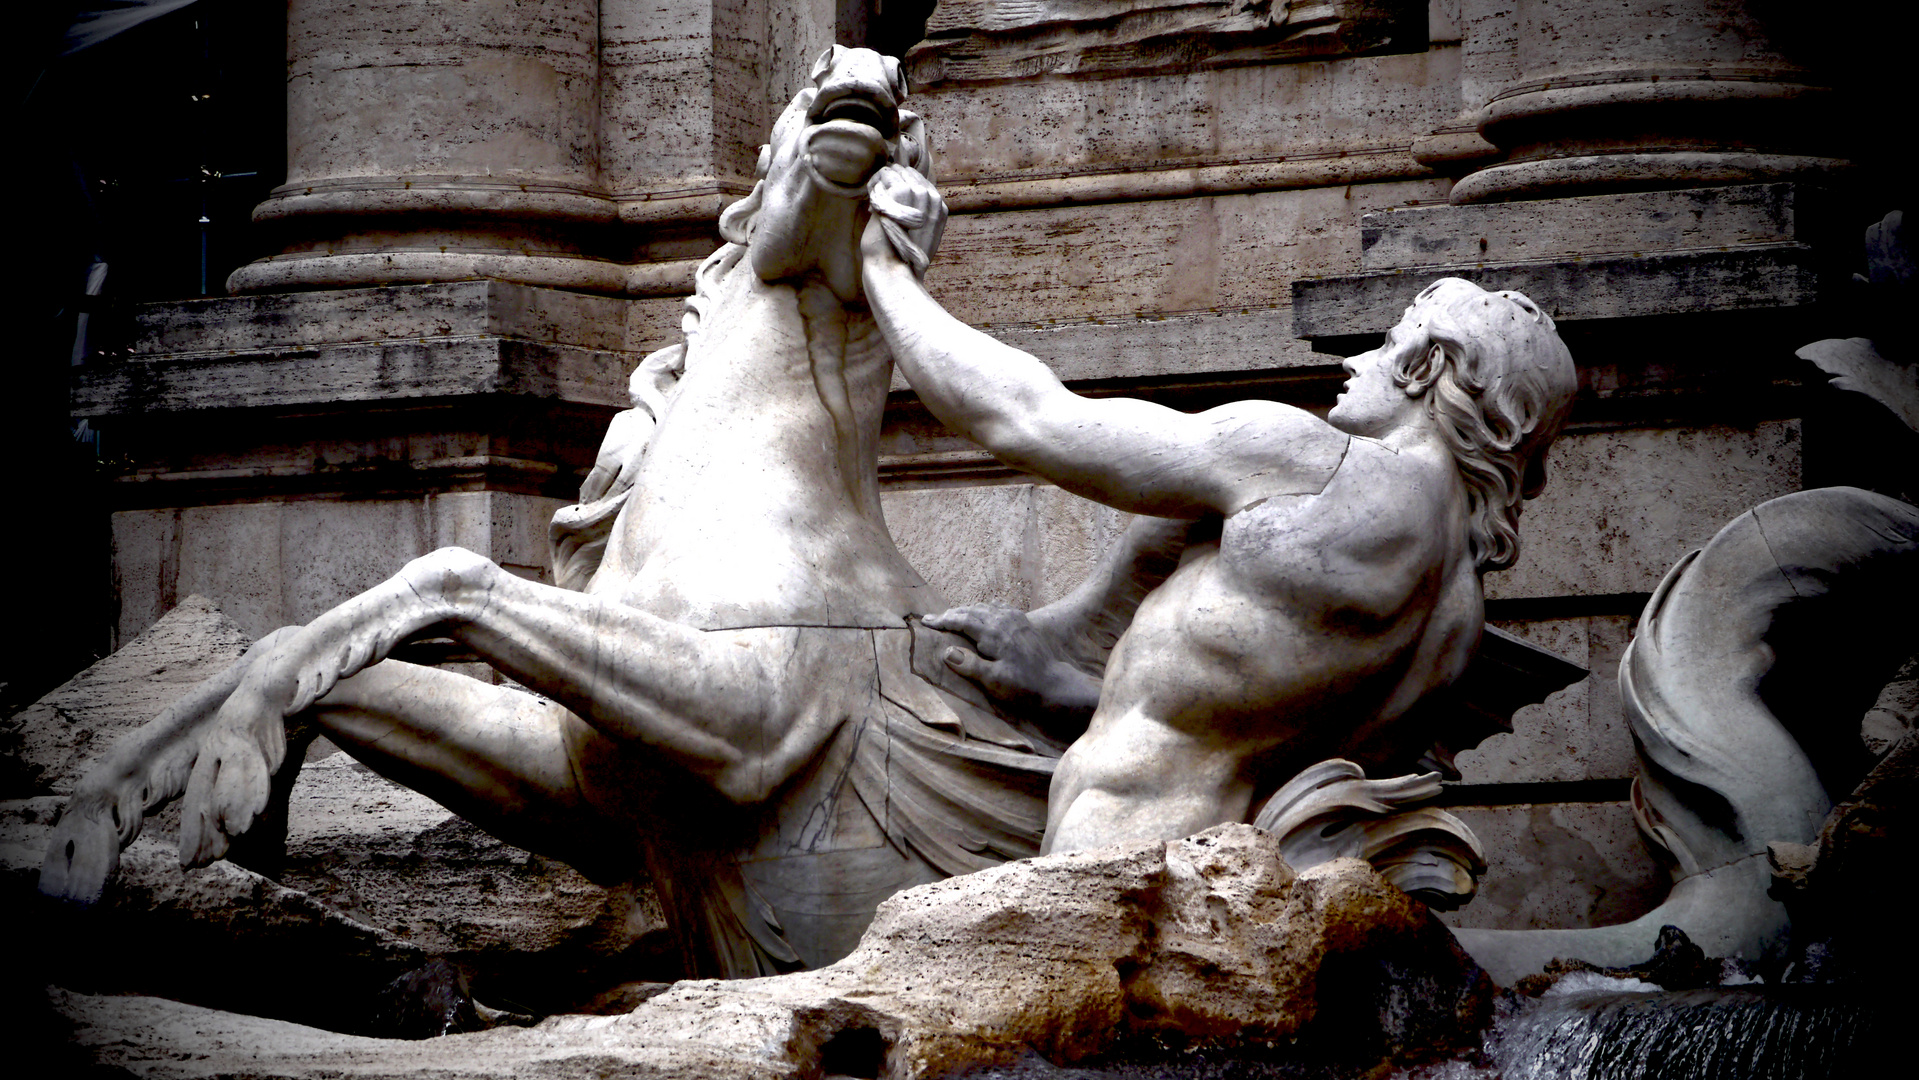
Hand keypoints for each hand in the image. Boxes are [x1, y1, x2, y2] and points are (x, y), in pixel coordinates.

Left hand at [864, 163, 946, 276]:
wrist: (892, 266)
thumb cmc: (901, 254)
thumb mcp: (917, 232)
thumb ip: (917, 212)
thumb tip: (903, 190)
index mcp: (940, 208)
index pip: (919, 181)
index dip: (901, 188)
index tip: (890, 203)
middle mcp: (932, 198)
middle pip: (908, 173)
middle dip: (891, 182)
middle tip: (880, 201)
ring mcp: (918, 193)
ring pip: (895, 171)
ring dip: (881, 183)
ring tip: (875, 202)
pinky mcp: (901, 191)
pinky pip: (884, 174)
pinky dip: (874, 185)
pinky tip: (871, 202)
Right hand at [924, 604, 1100, 725]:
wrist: (1055, 684)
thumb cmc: (1023, 686)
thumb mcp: (994, 681)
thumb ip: (971, 665)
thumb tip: (947, 651)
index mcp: (994, 632)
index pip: (962, 620)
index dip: (943, 620)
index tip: (926, 622)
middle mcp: (1004, 620)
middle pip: (971, 611)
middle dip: (950, 614)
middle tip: (932, 619)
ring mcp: (1015, 618)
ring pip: (984, 607)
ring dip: (966, 611)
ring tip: (951, 617)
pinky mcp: (1022, 621)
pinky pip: (997, 608)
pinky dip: (983, 610)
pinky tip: (979, 614)